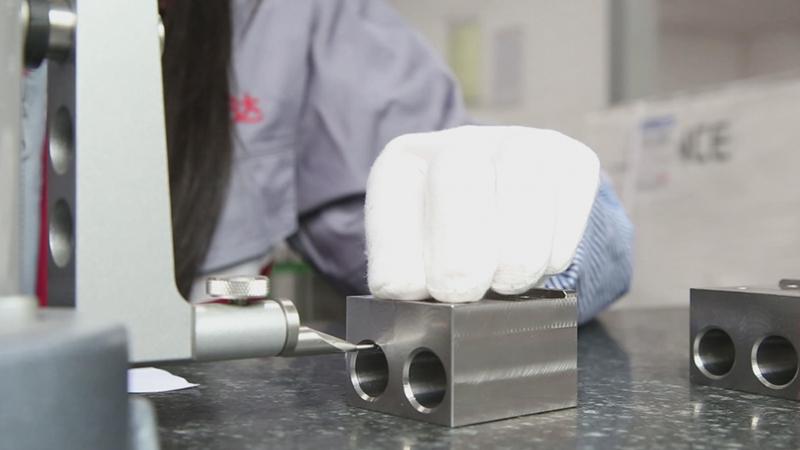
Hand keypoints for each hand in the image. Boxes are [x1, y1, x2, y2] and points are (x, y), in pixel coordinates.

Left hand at [365, 125, 598, 302]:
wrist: (504, 208)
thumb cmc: (449, 244)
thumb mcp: (414, 260)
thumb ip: (410, 281)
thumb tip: (422, 309)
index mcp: (401, 166)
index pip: (392, 209)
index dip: (408, 265)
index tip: (422, 293)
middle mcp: (457, 143)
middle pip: (458, 179)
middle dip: (463, 257)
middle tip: (468, 292)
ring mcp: (519, 144)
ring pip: (523, 189)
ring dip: (517, 259)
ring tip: (507, 282)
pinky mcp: (571, 159)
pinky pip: (569, 205)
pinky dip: (556, 250)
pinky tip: (539, 257)